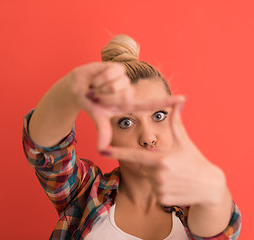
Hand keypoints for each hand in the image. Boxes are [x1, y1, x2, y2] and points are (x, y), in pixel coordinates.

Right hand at [68, 62, 184, 149]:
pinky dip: (99, 79)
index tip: (183, 98)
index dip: (166, 101)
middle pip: (125, 96)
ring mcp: (124, 78)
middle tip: (97, 97)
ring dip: (101, 88)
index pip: (149, 103)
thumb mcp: (98, 118)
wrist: (77, 88)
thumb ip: (103, 131)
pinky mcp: (117, 67)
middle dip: (106, 98)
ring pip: (116, 86)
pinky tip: (96, 79)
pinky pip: (110, 74)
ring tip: (96, 87)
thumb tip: (102, 150)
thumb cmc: (90, 103)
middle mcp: (128, 91)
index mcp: (127, 104)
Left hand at [99, 100, 226, 206]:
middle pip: (145, 167)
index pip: (134, 155)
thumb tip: (178, 101)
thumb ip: (176, 123)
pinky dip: (162, 188)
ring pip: (150, 179)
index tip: (102, 150)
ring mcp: (160, 189)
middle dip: (154, 165)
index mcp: (161, 159)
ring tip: (176, 176)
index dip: (117, 153)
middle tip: (172, 166)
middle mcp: (158, 175)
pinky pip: (155, 191)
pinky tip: (176, 187)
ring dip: (158, 177)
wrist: (210, 187)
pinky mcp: (163, 200)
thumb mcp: (185, 142)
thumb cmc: (196, 161)